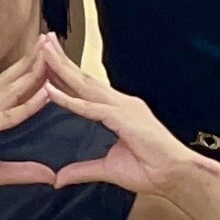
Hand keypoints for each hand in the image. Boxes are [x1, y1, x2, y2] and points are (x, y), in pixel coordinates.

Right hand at [0, 50, 58, 204]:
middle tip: (49, 41)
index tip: (44, 57)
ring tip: (51, 57)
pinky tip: (45, 94)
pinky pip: (7, 116)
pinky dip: (28, 106)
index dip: (25, 71)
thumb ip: (23, 171)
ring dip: (32, 74)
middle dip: (30, 61)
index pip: (6, 87)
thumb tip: (50, 176)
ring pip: (10, 92)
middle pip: (9, 81)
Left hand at [38, 36, 214, 197]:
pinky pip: (91, 108)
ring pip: (85, 86)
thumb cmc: (150, 169)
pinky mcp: (125, 118)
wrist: (176, 175)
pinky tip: (50, 91)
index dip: (65, 75)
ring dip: (62, 69)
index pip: (85, 89)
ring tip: (44, 52)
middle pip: (84, 79)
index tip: (47, 61)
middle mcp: (119, 103)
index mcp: (117, 110)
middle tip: (42, 40)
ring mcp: (123, 107)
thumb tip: (58, 178)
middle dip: (62, 60)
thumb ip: (82, 170)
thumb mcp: (107, 169)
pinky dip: (69, 100)